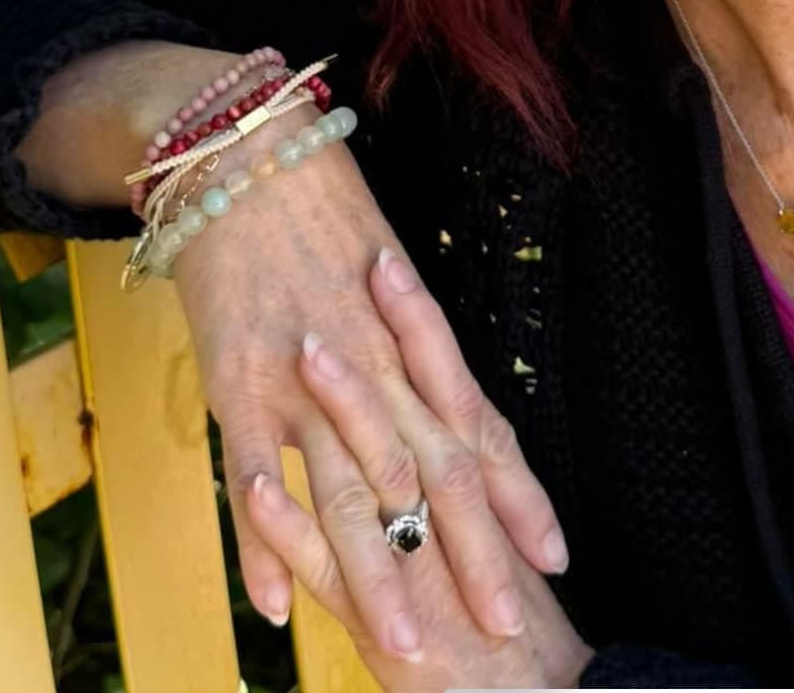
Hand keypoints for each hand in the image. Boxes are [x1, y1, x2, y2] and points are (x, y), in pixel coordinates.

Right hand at [168, 128, 568, 663]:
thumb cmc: (325, 208)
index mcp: (416, 339)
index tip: (556, 556)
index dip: (521, 496)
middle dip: (471, 556)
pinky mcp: (237, 382)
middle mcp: (375, 365)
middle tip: (505, 625)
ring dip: (380, 576)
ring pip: (351, 493)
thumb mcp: (387, 277)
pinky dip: (264, 546)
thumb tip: (445, 414)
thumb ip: (414, 351)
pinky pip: (251, 477)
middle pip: (435, 475)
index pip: (483, 432)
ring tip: (407, 642)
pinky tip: (278, 608)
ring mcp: (305, 378)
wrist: (248, 152)